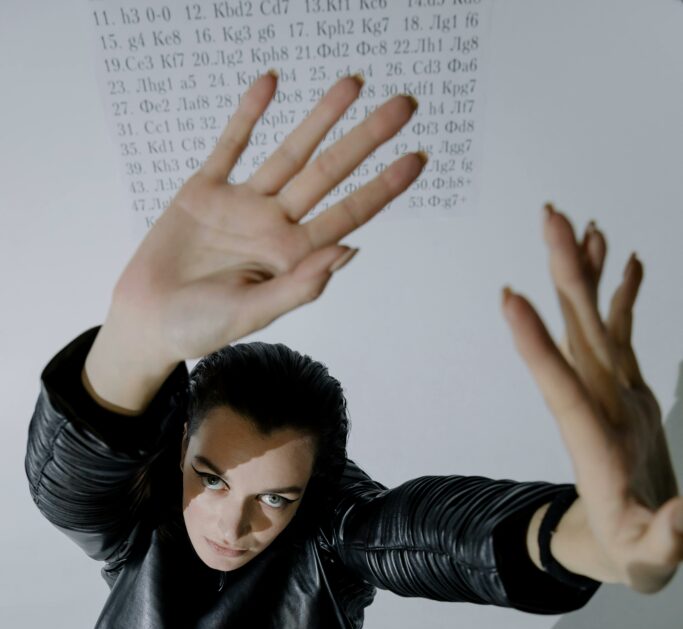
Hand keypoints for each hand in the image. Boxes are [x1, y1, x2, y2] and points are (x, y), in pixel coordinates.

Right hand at [111, 71, 424, 360]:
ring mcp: (242, 205)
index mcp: (291, 256)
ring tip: (354, 82)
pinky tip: (272, 82)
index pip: (348, 215)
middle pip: (329, 174)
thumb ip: (298, 286)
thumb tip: (349, 252)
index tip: (417, 159)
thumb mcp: (251, 314)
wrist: (146, 320)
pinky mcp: (205, 190)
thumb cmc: (199, 328)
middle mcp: (274, 225)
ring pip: (290, 152)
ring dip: (321, 118)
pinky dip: (249, 115)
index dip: (383, 187)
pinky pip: (232, 146)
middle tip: (406, 105)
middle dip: (366, 139)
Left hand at [502, 205, 682, 593]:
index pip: (562, 387)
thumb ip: (667, 538)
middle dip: (563, 277)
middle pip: (575, 334)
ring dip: (585, 276)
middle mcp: (595, 409)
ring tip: (581, 225)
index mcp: (594, 446)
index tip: (511, 299)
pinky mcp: (628, 394)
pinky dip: (621, 297)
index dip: (538, 345)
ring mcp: (610, 397)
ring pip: (593, 325)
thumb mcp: (650, 557)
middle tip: (550, 220)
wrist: (621, 546)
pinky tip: (625, 260)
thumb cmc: (631, 553)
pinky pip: (621, 335)